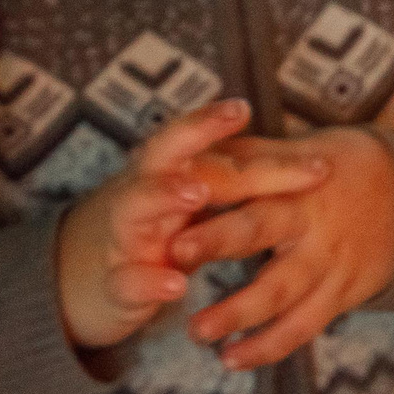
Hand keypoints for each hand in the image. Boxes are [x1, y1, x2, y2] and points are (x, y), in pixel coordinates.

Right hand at [56, 100, 326, 352]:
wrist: (93, 286)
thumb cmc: (158, 235)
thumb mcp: (188, 204)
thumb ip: (231, 180)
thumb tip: (299, 156)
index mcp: (163, 173)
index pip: (187, 139)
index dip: (210, 122)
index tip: (242, 107)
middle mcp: (141, 195)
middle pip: (162, 157)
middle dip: (193, 136)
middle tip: (232, 122)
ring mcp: (124, 238)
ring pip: (135, 206)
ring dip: (164, 194)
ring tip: (196, 193)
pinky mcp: (117, 284)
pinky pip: (128, 279)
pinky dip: (149, 281)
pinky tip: (176, 286)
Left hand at [173, 128, 393, 370]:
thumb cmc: (332, 169)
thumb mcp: (294, 152)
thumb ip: (241, 159)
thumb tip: (183, 157)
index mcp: (289, 178)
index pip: (245, 177)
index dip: (211, 184)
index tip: (172, 190)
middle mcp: (308, 219)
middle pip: (259, 228)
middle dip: (218, 240)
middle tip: (176, 252)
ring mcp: (327, 260)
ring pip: (279, 291)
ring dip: (237, 312)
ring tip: (196, 331)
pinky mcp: (341, 294)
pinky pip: (302, 327)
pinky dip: (267, 347)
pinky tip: (231, 359)